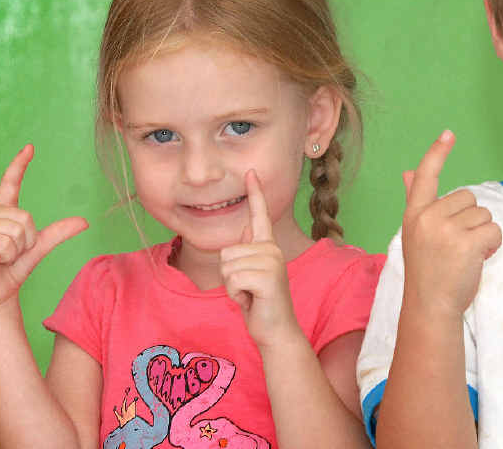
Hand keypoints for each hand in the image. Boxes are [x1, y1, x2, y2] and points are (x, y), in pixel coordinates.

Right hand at [0, 145, 88, 309]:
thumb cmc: (14, 267)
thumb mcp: (40, 246)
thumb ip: (59, 232)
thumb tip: (85, 221)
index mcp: (4, 211)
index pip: (10, 182)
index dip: (19, 165)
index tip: (30, 147)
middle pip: (25, 217)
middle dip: (27, 239)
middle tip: (13, 251)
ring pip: (17, 230)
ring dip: (17, 249)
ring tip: (3, 256)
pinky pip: (5, 242)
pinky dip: (8, 255)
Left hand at [220, 169, 297, 346]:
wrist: (276, 330)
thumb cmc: (261, 303)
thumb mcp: (252, 273)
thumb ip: (251, 249)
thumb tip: (247, 225)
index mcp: (268, 246)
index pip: (260, 215)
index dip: (255, 194)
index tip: (251, 172)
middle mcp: (272, 250)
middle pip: (227, 251)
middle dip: (229, 276)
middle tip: (248, 289)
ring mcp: (272, 262)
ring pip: (227, 265)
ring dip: (232, 286)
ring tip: (250, 294)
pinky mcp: (268, 277)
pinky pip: (233, 279)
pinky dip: (236, 295)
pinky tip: (251, 300)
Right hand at [401, 130, 501, 319]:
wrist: (430, 306)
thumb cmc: (427, 270)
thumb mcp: (415, 233)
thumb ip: (415, 201)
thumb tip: (409, 172)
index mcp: (414, 213)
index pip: (426, 176)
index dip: (437, 153)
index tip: (449, 133)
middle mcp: (427, 217)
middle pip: (469, 198)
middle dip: (471, 219)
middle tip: (457, 245)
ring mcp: (445, 229)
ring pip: (484, 214)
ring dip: (483, 233)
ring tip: (466, 254)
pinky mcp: (465, 243)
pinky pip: (493, 229)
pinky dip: (493, 243)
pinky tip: (478, 258)